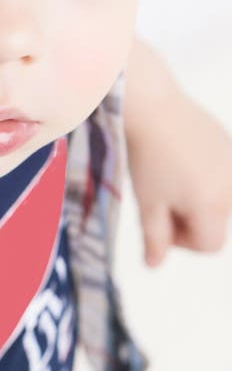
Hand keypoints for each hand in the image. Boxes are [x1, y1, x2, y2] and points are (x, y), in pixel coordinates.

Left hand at [126, 89, 231, 266]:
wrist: (152, 105)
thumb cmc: (147, 156)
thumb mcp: (148, 202)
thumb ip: (155, 239)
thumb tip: (155, 265)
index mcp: (213, 206)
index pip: (209, 245)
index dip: (182, 241)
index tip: (159, 222)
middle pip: (217, 222)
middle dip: (190, 218)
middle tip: (160, 197)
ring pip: (221, 198)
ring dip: (199, 197)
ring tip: (171, 177)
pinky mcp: (229, 143)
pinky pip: (223, 173)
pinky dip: (206, 175)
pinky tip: (181, 159)